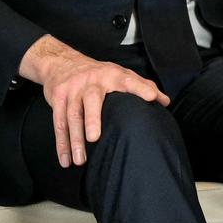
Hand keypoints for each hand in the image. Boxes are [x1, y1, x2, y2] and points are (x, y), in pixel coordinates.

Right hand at [19, 34, 165, 167]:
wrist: (61, 62)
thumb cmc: (99, 74)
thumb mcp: (120, 74)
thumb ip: (143, 85)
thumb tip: (165, 101)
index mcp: (112, 75)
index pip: (129, 81)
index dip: (141, 88)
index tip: (152, 98)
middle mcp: (92, 81)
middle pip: (91, 100)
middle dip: (92, 119)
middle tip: (94, 138)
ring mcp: (72, 89)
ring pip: (72, 115)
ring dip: (74, 140)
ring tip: (80, 161)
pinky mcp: (57, 98)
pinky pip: (58, 123)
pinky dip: (61, 143)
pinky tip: (66, 160)